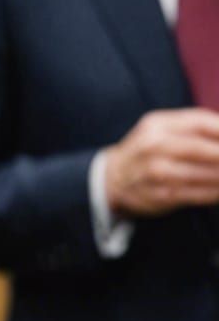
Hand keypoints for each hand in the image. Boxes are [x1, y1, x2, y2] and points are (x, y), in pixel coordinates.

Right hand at [103, 109, 218, 217]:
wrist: (111, 178)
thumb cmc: (146, 149)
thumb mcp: (163, 126)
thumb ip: (196, 125)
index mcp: (159, 126)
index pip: (202, 123)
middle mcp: (155, 148)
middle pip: (205, 150)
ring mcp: (156, 174)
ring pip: (205, 174)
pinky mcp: (160, 197)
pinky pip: (197, 194)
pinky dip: (216, 192)